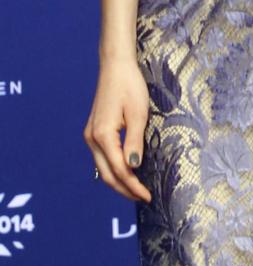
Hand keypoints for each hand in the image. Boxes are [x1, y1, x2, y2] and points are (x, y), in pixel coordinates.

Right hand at [83, 59, 151, 202]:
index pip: (119, 170)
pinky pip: (102, 158)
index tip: (148, 196)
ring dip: (118, 181)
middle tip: (144, 198)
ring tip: (136, 190)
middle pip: (107, 175)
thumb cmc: (130, 86)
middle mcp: (92, 139)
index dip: (133, 186)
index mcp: (103, 135)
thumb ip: (135, 141)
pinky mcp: (94, 132)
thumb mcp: (139, 113)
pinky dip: (113, 169)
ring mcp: (91, 135)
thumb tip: (133, 167)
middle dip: (125, 190)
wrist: (116, 67)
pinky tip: (126, 173)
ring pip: (103, 168)